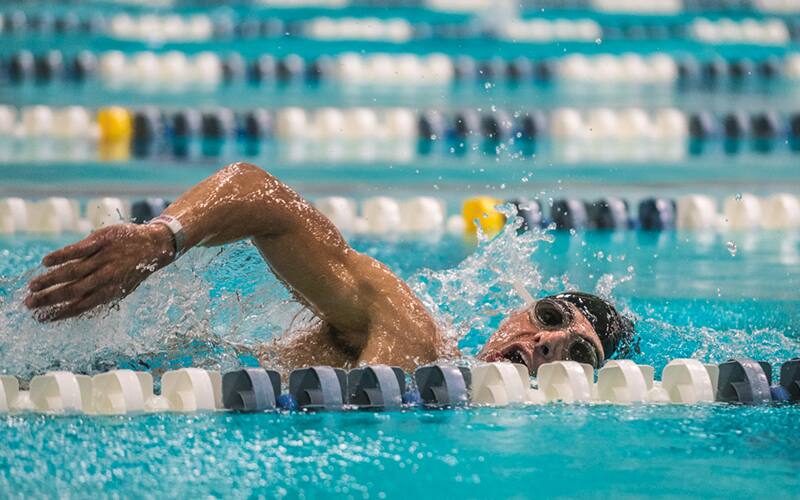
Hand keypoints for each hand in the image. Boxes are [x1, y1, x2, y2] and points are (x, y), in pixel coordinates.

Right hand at [25, 223, 174, 321]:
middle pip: (72, 291)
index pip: (81, 306)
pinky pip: (78, 250)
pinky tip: (46, 262)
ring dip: (50, 280)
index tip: (41, 318)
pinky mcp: (101, 241)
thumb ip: (102, 295)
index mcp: (111, 291)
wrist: (155, 244)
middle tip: (29, 304)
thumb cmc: (135, 267)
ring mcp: (103, 258)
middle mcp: (106, 277)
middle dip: (49, 299)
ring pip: (72, 272)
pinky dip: (61, 256)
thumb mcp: (123, 287)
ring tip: (32, 286)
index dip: (60, 313)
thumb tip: (78, 308)